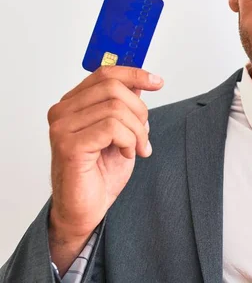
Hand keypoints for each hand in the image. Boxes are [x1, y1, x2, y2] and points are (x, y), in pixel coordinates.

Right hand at [47, 66, 162, 242]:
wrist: (86, 208)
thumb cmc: (100, 173)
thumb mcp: (121, 132)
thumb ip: (125, 107)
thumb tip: (140, 82)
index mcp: (73, 104)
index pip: (104, 73)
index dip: (134, 74)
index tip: (157, 82)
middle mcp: (62, 111)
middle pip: (113, 88)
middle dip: (139, 110)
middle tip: (144, 135)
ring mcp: (62, 128)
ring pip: (116, 108)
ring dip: (137, 131)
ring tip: (137, 148)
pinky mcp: (69, 145)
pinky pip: (112, 128)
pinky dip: (129, 141)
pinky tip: (126, 154)